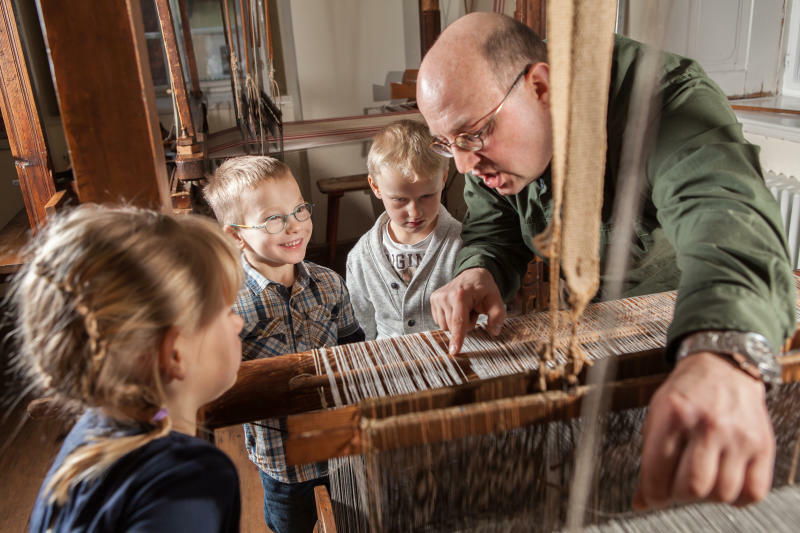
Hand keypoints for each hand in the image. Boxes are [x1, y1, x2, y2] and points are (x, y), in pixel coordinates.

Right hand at [429, 268, 504, 354]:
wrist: (472, 274)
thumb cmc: (484, 289)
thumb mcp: (496, 300)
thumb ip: (498, 316)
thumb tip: (494, 331)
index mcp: (461, 295)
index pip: (459, 322)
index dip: (457, 338)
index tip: (454, 352)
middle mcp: (445, 296)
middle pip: (452, 327)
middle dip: (465, 325)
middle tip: (473, 312)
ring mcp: (437, 297)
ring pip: (444, 326)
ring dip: (456, 323)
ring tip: (465, 310)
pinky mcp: (433, 300)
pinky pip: (439, 321)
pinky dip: (449, 319)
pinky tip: (456, 309)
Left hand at [634, 352, 773, 509]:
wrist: (722, 367)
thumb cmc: (686, 393)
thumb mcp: (658, 415)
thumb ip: (649, 458)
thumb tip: (642, 500)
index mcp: (674, 414)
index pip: (658, 472)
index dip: (653, 494)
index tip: (654, 496)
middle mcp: (707, 424)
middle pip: (692, 487)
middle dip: (680, 495)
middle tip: (678, 486)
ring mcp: (737, 435)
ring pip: (722, 493)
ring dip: (708, 496)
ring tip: (702, 480)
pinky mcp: (762, 445)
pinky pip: (753, 491)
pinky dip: (737, 496)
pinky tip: (725, 481)